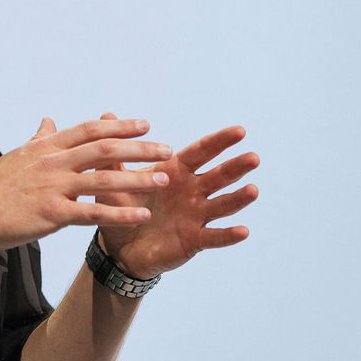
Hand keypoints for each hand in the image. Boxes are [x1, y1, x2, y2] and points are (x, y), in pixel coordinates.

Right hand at [0, 117, 174, 252]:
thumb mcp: (17, 156)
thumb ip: (39, 139)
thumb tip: (49, 120)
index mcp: (46, 147)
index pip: (90, 130)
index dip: (119, 126)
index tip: (145, 124)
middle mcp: (52, 162)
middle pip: (104, 149)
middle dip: (139, 148)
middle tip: (166, 149)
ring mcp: (52, 187)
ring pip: (104, 179)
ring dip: (137, 178)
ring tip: (163, 179)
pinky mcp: (51, 214)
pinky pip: (93, 212)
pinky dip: (120, 212)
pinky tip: (142, 214)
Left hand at [95, 113, 259, 279]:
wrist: (118, 245)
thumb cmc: (122, 206)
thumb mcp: (115, 178)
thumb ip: (114, 151)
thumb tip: (106, 115)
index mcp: (175, 172)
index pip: (201, 152)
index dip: (219, 142)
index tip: (239, 130)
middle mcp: (191, 191)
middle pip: (218, 176)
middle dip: (235, 167)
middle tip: (254, 157)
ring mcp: (195, 216)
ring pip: (222, 205)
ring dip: (238, 198)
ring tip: (253, 190)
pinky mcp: (194, 240)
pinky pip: (214, 237)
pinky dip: (228, 234)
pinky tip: (243, 230)